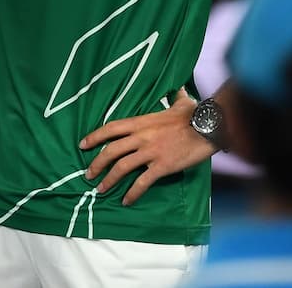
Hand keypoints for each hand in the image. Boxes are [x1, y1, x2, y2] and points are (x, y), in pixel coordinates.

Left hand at [77, 87, 215, 205]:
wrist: (209, 127)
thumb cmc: (194, 114)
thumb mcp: (180, 103)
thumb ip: (174, 97)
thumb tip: (178, 90)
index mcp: (141, 122)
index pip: (110, 128)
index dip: (94, 136)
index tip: (82, 144)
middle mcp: (141, 136)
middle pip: (111, 150)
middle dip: (96, 163)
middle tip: (87, 174)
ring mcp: (150, 152)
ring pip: (122, 167)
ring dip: (109, 180)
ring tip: (100, 189)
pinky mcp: (162, 166)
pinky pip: (143, 182)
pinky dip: (132, 193)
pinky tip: (126, 201)